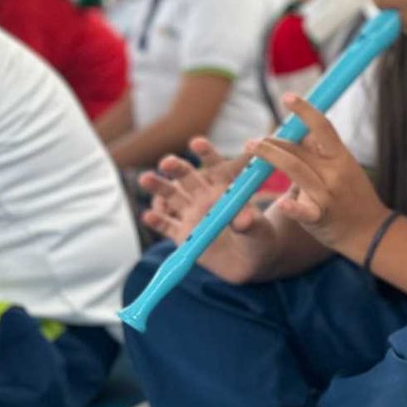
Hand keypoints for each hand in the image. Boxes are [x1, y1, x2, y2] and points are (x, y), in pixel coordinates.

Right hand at [138, 137, 275, 283]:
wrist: (251, 263)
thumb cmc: (260, 238)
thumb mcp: (259, 230)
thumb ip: (250, 222)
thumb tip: (244, 218)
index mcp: (226, 189)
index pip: (216, 167)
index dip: (207, 154)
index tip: (197, 142)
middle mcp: (205, 198)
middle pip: (188, 178)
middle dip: (177, 168)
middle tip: (168, 162)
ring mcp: (192, 215)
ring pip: (172, 198)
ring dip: (159, 187)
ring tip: (146, 178)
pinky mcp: (183, 236)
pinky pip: (167, 226)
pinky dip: (158, 221)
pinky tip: (150, 215)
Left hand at [247, 93, 388, 254]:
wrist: (372, 233)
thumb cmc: (353, 197)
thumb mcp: (345, 169)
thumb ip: (321, 152)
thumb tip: (301, 130)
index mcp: (342, 158)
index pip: (323, 127)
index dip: (305, 111)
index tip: (287, 97)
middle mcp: (335, 173)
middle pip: (300, 149)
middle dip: (274, 141)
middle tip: (253, 140)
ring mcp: (328, 195)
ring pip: (296, 171)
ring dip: (271, 157)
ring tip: (251, 148)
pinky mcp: (321, 218)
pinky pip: (305, 211)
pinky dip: (294, 207)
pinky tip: (282, 203)